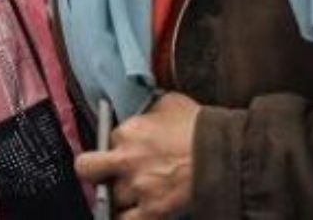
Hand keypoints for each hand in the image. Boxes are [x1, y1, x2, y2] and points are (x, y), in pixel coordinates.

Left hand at [75, 93, 200, 218]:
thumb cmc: (201, 126)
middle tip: (105, 174)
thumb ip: (149, 111)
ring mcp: (137, 187)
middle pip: (87, 169)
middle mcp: (125, 159)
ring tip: (135, 193)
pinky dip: (126, 218)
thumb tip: (144, 115)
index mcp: (127, 132)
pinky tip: (131, 214)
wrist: (225, 152)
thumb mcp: (170, 103)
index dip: (116, 146)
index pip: (106, 139)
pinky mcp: (152, 211)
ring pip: (110, 198)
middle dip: (93, 171)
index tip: (125, 150)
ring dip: (120, 197)